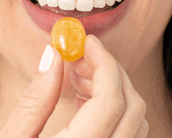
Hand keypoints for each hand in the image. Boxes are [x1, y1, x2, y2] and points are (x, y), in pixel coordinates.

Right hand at [0, 35, 148, 137]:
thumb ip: (36, 96)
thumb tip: (54, 54)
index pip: (110, 101)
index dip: (104, 62)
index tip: (88, 41)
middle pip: (130, 105)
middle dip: (109, 70)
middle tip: (81, 56)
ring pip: (134, 118)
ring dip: (112, 86)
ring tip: (78, 76)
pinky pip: (128, 131)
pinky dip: (113, 105)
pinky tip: (84, 99)